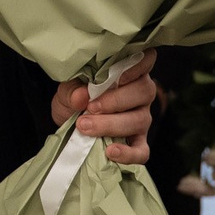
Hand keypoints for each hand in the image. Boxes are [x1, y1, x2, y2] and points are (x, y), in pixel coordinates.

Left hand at [53, 49, 158, 163]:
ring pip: (140, 120)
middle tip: (89, 108)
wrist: (70, 121)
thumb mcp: (68, 88)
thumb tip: (81, 96)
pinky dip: (129, 154)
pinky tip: (111, 152)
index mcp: (128, 71)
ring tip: (85, 127)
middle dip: (115, 101)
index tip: (116, 77)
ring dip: (112, 125)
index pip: (146, 60)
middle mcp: (141, 92)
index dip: (137, 66)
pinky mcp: (138, 142)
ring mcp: (142, 118)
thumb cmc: (75, 96)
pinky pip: (142, 151)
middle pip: (144, 91)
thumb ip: (73, 89)